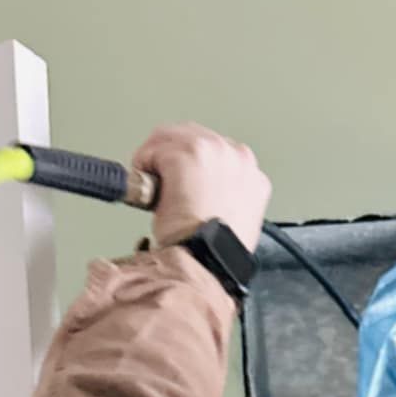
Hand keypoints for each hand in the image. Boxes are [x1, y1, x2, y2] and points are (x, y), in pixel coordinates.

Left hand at [132, 123, 271, 253]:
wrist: (210, 259)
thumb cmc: (218, 253)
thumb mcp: (237, 223)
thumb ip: (225, 198)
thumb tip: (199, 194)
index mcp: (252, 175)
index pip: (216, 153)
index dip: (192, 167)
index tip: (180, 182)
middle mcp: (236, 155)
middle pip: (192, 136)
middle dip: (172, 155)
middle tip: (159, 183)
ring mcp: (213, 150)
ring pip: (170, 138)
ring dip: (156, 159)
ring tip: (151, 188)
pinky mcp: (187, 153)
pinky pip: (153, 151)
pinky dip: (142, 167)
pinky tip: (147, 192)